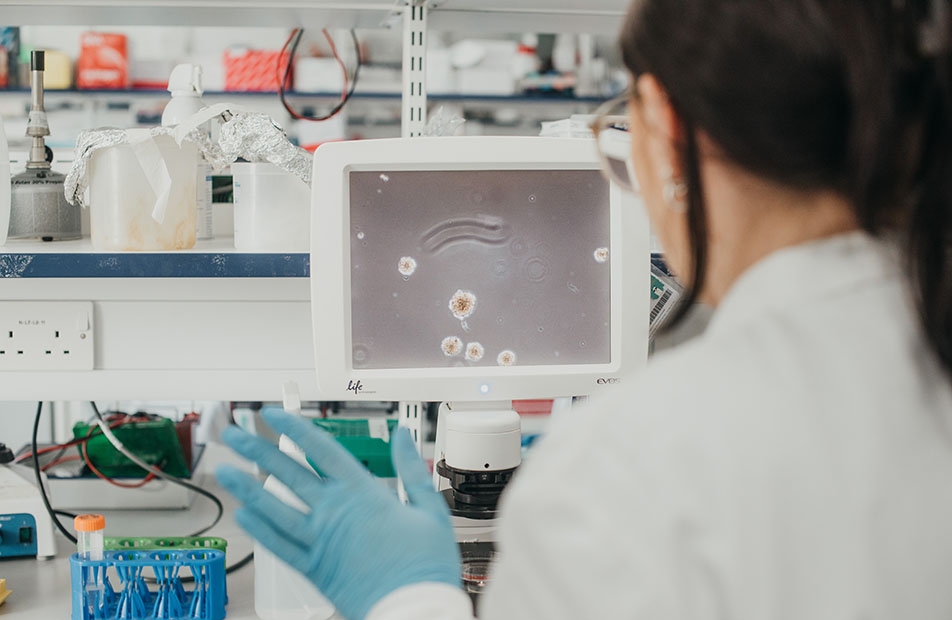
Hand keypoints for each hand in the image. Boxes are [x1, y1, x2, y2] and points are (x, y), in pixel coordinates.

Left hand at [215, 409, 460, 619]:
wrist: (414, 609)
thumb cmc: (424, 565)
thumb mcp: (429, 509)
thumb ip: (412, 469)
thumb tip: (404, 437)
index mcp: (363, 493)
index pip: (320, 450)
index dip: (294, 428)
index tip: (274, 414)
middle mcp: (334, 512)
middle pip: (286, 473)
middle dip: (257, 449)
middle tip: (234, 434)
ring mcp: (319, 540)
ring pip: (272, 508)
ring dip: (245, 487)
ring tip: (225, 470)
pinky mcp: (313, 568)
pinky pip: (278, 545)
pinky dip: (258, 529)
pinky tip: (243, 516)